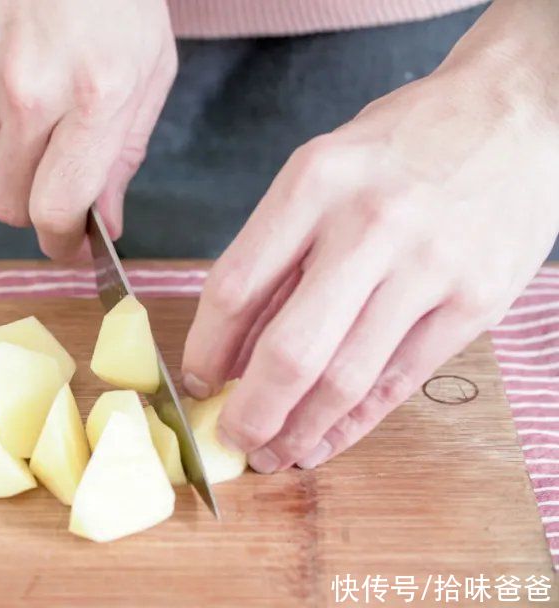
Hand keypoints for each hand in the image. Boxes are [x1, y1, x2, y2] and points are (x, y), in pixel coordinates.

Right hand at [0, 0, 176, 259]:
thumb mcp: (149, 67)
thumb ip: (124, 154)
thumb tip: (104, 223)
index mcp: (94, 98)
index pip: (57, 210)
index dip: (61, 243)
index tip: (69, 245)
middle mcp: (27, 94)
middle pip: (9, 203)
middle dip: (36, 206)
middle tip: (57, 181)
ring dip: (8, 159)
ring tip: (37, 108)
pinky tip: (7, 66)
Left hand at [181, 0, 558, 472]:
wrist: (513, 110)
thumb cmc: (400, 145)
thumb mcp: (322, 170)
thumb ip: (278, 252)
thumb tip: (232, 347)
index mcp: (314, 183)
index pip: (235, 287)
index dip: (206, 349)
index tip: (195, 381)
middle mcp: (369, 226)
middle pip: (290, 350)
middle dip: (252, 411)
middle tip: (233, 438)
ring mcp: (429, 267)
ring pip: (347, 378)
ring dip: (302, 429)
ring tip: (276, 451)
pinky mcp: (476, 300)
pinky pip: (401, 380)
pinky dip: (356, 421)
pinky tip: (327, 438)